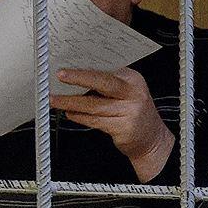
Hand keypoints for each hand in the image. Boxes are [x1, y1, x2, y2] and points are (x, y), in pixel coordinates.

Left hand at [51, 67, 175, 182]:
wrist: (152, 140)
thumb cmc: (134, 113)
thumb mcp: (126, 93)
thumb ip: (106, 86)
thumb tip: (75, 79)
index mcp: (133, 79)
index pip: (105, 70)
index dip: (85, 69)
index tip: (68, 68)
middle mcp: (133, 93)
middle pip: (102, 82)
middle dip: (79, 78)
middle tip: (60, 76)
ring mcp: (129, 111)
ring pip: (94, 105)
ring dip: (71, 102)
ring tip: (55, 100)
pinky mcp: (123, 128)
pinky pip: (95, 121)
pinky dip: (80, 117)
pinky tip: (70, 113)